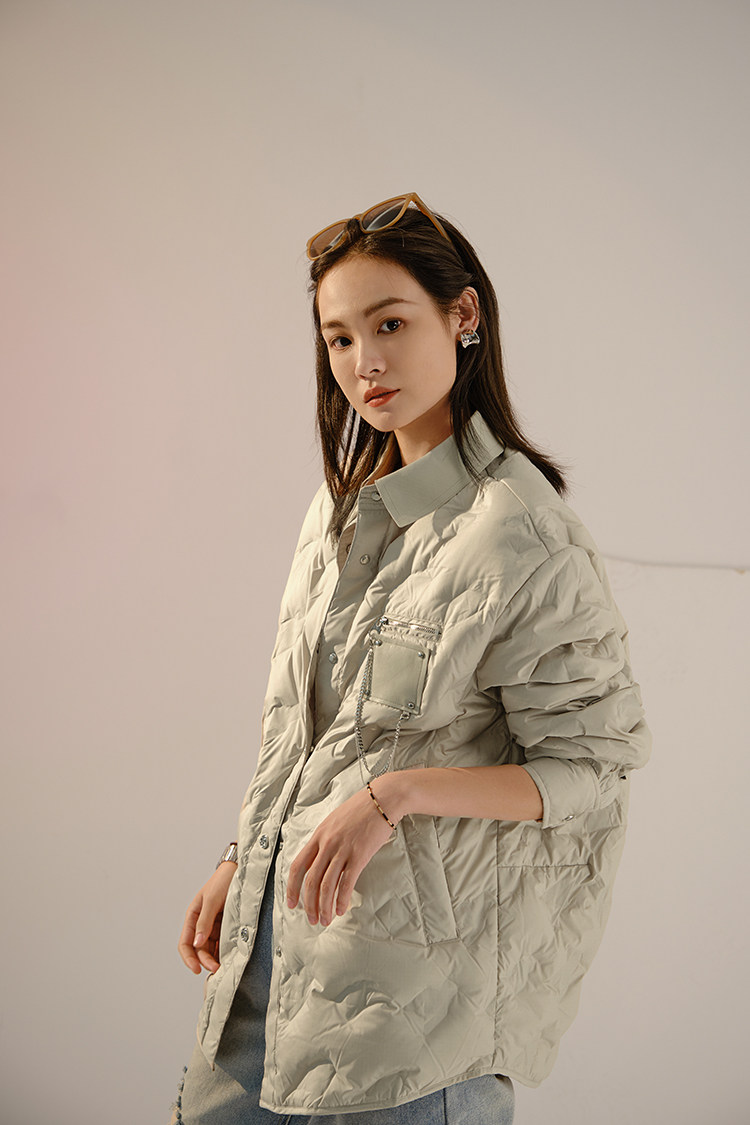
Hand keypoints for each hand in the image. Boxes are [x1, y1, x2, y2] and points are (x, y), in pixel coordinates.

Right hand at [178, 861, 236, 973]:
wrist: (241, 869)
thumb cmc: (223, 880)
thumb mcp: (212, 900)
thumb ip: (204, 922)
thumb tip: (197, 944)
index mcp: (193, 916)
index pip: (185, 943)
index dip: (189, 958)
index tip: (197, 969)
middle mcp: (202, 923)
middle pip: (199, 949)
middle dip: (206, 960)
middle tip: (217, 968)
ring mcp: (214, 926)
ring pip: (211, 949)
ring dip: (215, 959)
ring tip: (225, 967)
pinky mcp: (227, 926)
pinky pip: (223, 943)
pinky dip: (224, 952)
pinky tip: (230, 958)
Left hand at [286, 782, 397, 926]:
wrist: (383, 799)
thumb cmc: (361, 810)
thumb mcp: (335, 821)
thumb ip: (325, 840)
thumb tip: (320, 861)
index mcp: (319, 835)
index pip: (298, 865)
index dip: (292, 887)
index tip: (292, 903)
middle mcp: (327, 843)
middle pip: (310, 880)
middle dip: (308, 904)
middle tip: (311, 919)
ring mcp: (342, 849)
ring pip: (326, 885)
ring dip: (324, 907)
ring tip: (326, 920)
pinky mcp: (359, 855)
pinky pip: (346, 883)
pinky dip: (342, 899)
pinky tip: (341, 909)